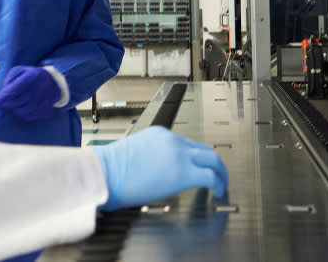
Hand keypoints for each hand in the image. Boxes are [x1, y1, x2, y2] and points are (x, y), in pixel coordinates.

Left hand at [0, 66, 60, 120]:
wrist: (52, 81)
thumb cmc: (30, 75)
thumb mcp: (19, 71)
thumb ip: (9, 80)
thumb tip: (2, 95)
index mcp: (33, 75)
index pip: (15, 89)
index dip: (2, 97)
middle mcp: (41, 87)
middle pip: (18, 101)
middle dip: (6, 104)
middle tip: (1, 104)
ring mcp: (46, 100)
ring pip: (24, 112)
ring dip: (15, 110)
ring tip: (13, 105)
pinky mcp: (47, 110)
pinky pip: (30, 117)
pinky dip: (23, 115)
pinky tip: (23, 108)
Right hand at [92, 126, 227, 210]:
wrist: (105, 173)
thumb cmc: (110, 169)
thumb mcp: (134, 154)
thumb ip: (150, 157)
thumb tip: (156, 171)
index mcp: (160, 134)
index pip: (186, 144)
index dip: (196, 157)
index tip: (198, 166)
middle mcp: (173, 140)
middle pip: (205, 149)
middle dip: (215, 163)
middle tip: (219, 175)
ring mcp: (180, 155)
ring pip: (212, 159)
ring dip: (220, 173)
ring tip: (222, 185)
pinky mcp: (184, 173)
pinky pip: (210, 177)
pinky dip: (219, 184)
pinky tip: (219, 192)